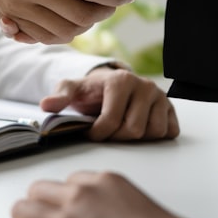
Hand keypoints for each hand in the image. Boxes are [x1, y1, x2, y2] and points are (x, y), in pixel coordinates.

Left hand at [41, 66, 179, 140]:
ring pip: (153, 132)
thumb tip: (47, 105)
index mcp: (120, 80)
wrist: (110, 85)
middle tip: (107, 132)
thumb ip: (60, 96)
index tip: (91, 133)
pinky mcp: (170, 107)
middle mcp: (144, 85)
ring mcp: (160, 96)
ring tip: (122, 128)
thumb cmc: (91, 91)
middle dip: (117, 137)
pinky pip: (169, 131)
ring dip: (136, 138)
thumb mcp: (72, 89)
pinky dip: (155, 135)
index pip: (112, 121)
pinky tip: (139, 127)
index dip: (98, 134)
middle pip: (134, 130)